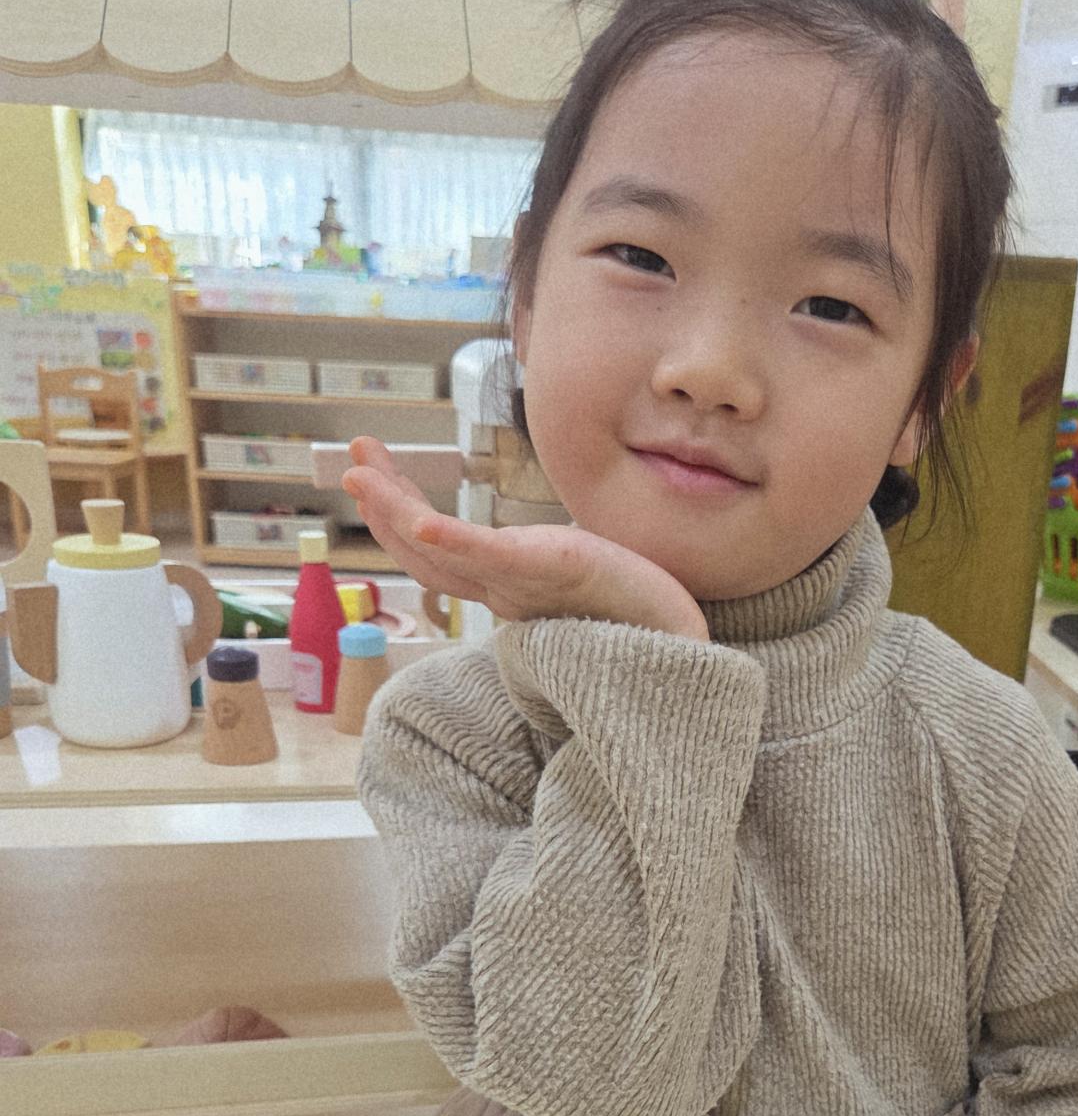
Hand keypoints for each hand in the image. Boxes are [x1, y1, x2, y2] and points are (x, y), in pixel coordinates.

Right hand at [341, 437, 710, 640]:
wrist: (689, 652)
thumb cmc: (650, 619)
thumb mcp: (593, 584)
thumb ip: (562, 574)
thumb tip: (557, 554)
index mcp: (516, 593)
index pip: (442, 557)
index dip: (400, 523)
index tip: (371, 479)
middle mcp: (509, 593)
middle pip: (426, 554)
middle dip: (382, 508)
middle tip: (351, 462)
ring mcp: (524, 585)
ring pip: (440, 555)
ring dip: (394, 513)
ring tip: (359, 473)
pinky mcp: (550, 573)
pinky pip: (487, 559)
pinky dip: (449, 542)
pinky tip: (420, 520)